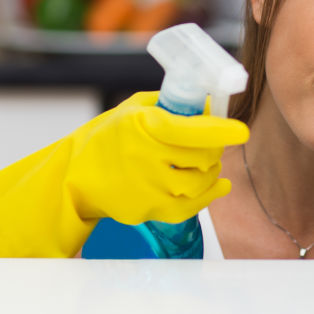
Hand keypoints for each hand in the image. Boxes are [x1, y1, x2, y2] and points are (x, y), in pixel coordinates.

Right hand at [66, 91, 249, 224]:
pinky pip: (189, 207)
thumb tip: (209, 105)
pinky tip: (218, 187)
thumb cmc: (106, 138)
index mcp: (145, 125)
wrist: (72, 177)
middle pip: (203, 157)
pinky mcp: (147, 209)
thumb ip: (170, 105)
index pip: (194, 129)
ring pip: (200, 183)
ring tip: (208, 165)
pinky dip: (208, 197)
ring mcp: (147, 186)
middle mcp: (146, 156)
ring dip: (212, 172)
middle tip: (214, 146)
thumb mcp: (132, 109)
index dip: (222, 130)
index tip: (241, 131)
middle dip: (216, 150)